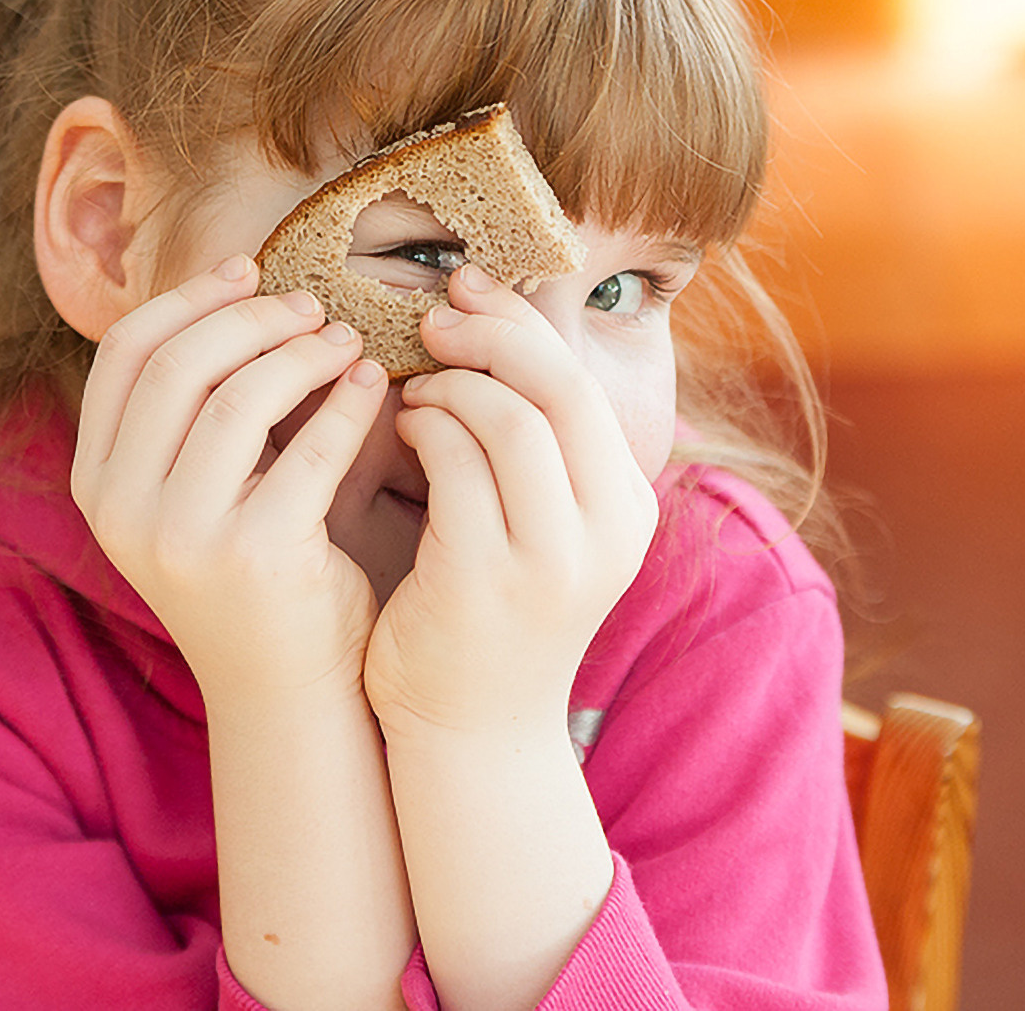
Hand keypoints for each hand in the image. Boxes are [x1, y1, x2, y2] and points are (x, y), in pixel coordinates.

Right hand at [71, 255, 389, 703]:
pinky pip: (308, 450)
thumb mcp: (198, 490)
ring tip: (346, 341)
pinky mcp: (255, 559)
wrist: (289, 692)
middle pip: (180, 364)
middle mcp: (122, 511)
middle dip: (253, 318)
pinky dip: (346, 405)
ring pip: (237, 398)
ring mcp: (182, 538)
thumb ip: (199, 410)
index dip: (190, 298)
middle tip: (313, 304)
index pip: (126, 353)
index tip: (250, 270)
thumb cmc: (255, 571)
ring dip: (302, 353)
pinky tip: (374, 386)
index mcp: (97, 482)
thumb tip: (246, 287)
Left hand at [364, 267, 658, 741]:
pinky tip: (400, 430)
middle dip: (492, 335)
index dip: (523, 325)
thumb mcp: (539, 526)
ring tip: (413, 389)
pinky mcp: (488, 580)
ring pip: (510, 419)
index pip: (583, 384)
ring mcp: (553, 559)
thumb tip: (493, 324)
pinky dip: (424, 429)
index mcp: (625, 507)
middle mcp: (607, 530)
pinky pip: (457, 467)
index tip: (468, 288)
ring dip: (450, 387)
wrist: (471, 735)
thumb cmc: (489, 613)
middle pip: (559, 387)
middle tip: (434, 314)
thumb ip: (533, 445)